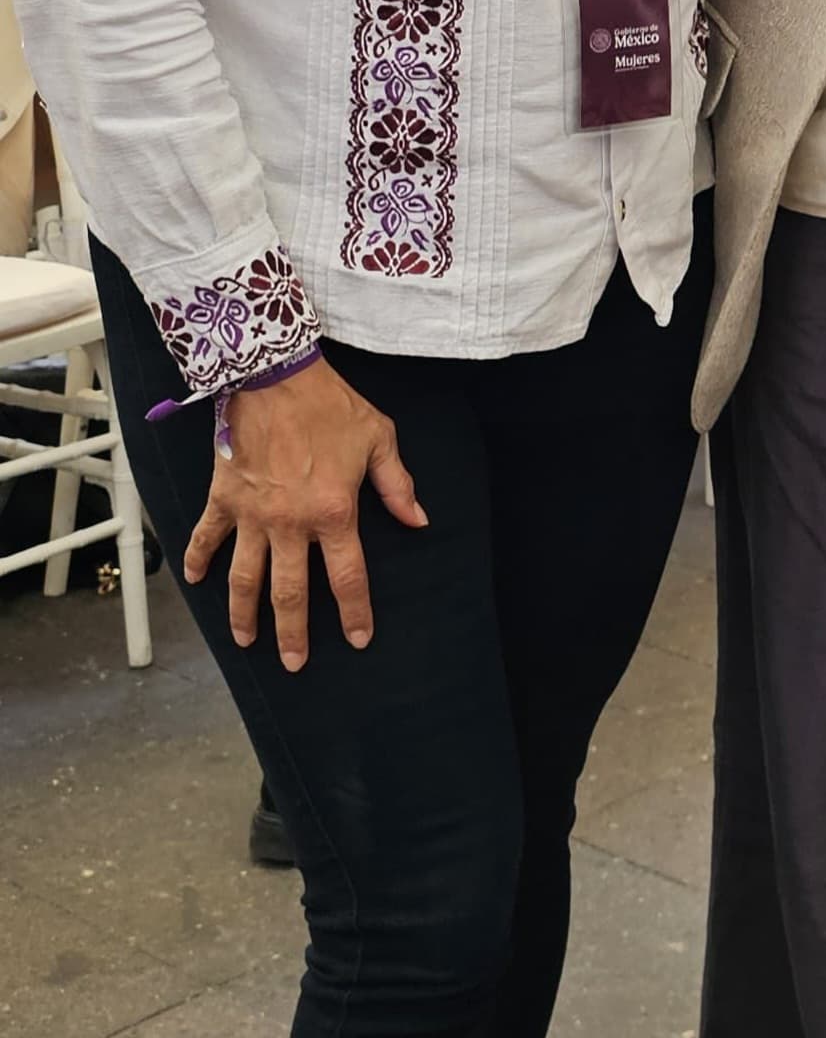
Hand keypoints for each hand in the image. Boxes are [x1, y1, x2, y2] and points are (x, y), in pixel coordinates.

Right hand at [184, 358, 427, 671]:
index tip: (357, 639)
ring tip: (246, 640)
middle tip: (294, 663)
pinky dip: (198, 560)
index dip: (355, 613)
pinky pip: (207, 537)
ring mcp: (252, 514)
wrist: (275, 374)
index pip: (348, 578)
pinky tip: (195, 581)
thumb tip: (419, 520)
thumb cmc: (331, 405)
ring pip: (245, 578)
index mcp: (334, 513)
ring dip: (244, 613)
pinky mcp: (224, 497)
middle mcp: (290, 523)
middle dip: (293, 633)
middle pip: (291, 593)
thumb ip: (397, 486)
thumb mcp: (379, 439)